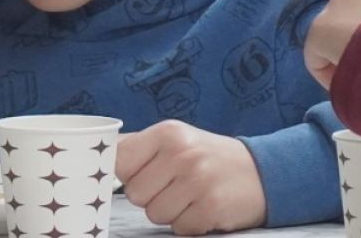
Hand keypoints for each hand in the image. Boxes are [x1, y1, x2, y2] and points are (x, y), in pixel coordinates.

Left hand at [117, 120, 266, 233]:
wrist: (261, 172)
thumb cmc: (207, 157)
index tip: (138, 176)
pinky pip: (178, 228)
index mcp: (167, 133)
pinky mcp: (210, 208)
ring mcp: (197, 181)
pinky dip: (189, 223)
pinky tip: (202, 207)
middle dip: (150, 196)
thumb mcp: (177, 139)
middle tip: (172, 186)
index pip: (120, 160)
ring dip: (169, 212)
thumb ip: (140, 147)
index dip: (126, 174)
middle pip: (134, 193)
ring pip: (154, 214)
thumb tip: (100, 152)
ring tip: (189, 196)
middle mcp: (181, 153)